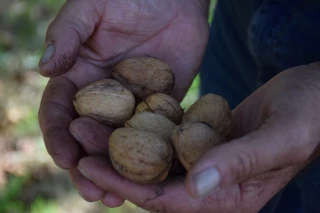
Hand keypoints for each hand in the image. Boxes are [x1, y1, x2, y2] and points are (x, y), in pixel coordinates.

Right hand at [38, 0, 209, 205]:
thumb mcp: (92, 7)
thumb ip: (68, 34)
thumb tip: (44, 69)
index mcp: (80, 77)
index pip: (60, 113)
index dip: (59, 137)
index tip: (66, 159)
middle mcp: (104, 96)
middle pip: (89, 137)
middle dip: (87, 166)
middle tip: (93, 192)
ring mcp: (134, 104)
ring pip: (121, 143)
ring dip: (118, 170)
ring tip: (118, 197)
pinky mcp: (163, 105)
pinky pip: (157, 132)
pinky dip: (154, 154)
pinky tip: (156, 174)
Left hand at [76, 63, 319, 211]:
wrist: (314, 97)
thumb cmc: (308, 117)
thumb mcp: (282, 138)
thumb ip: (241, 163)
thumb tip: (197, 185)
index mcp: (230, 197)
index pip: (167, 199)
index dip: (127, 185)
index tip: (89, 166)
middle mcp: (212, 185)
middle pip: (152, 179)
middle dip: (113, 163)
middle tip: (78, 141)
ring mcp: (206, 161)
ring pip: (154, 157)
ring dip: (122, 143)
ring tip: (89, 125)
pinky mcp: (203, 139)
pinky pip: (167, 137)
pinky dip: (143, 129)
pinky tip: (121, 115)